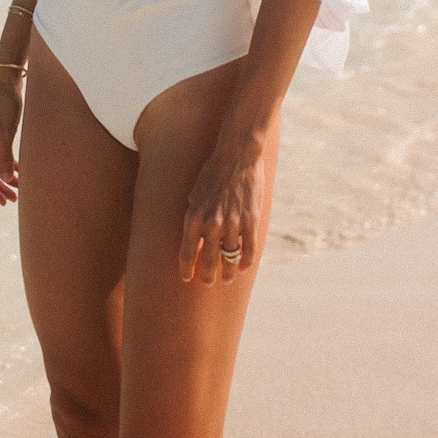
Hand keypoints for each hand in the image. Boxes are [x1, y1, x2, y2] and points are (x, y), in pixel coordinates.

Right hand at [0, 78, 22, 205]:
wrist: (7, 79)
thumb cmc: (6, 103)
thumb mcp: (7, 131)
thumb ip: (5, 155)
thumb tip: (5, 179)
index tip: (4, 202)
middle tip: (13, 201)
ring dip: (5, 177)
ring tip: (19, 189)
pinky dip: (8, 165)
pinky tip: (19, 171)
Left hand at [178, 136, 266, 285]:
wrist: (236, 154)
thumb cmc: (212, 172)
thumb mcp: (194, 193)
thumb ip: (194, 216)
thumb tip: (194, 239)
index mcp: (194, 216)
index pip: (187, 252)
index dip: (186, 269)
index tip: (187, 278)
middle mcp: (212, 223)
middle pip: (209, 260)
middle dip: (208, 276)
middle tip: (209, 282)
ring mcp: (233, 223)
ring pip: (230, 258)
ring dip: (228, 272)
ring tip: (227, 278)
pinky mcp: (251, 220)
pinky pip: (249, 249)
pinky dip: (246, 262)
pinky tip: (243, 268)